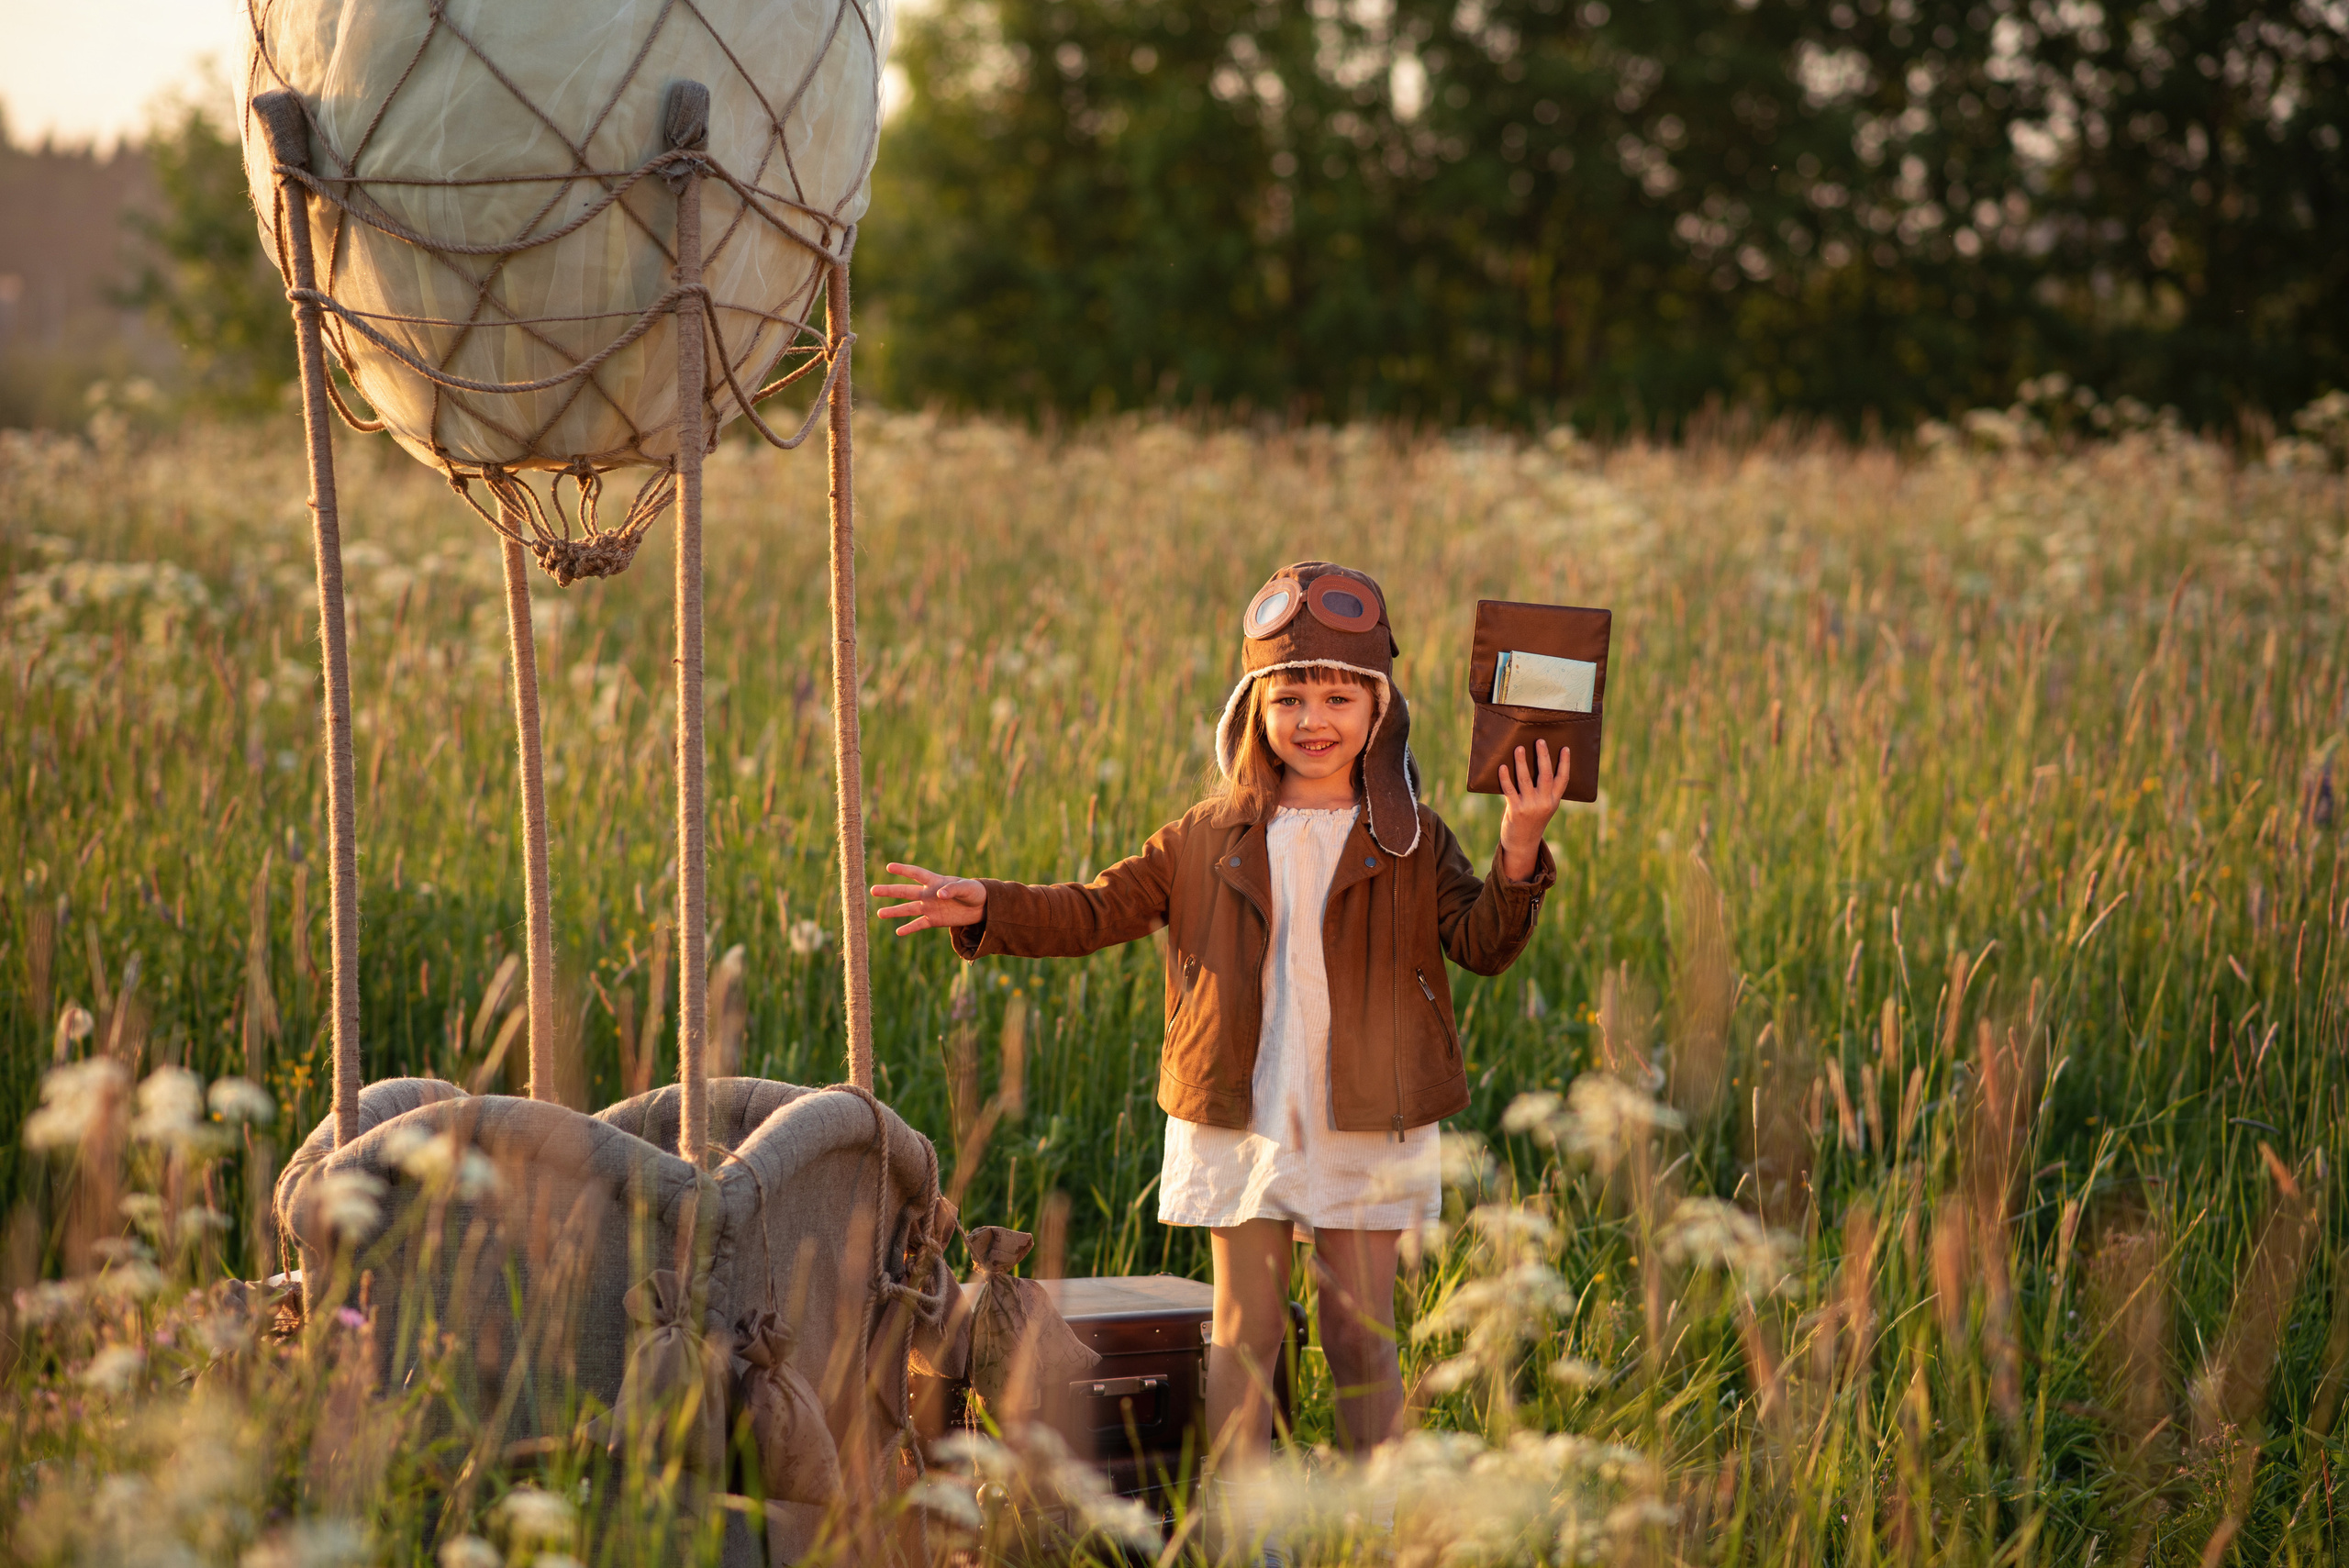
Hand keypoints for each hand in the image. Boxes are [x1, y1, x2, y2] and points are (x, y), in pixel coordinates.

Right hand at [870, 862, 987, 934]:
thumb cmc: (974, 891)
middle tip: (872, 890)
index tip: (889, 867)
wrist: (981, 906)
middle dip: (889, 891)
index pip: (916, 873)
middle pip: (906, 891)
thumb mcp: (967, 887)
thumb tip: (939, 894)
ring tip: (879, 913)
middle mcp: (928, 894)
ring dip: (894, 911)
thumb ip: (953, 888)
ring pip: (908, 909)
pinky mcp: (934, 920)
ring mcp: (929, 907)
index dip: (903, 869)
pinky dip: (909, 928)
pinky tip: (898, 932)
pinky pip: (919, 924)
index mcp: (935, 881)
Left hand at [1496, 740, 1570, 881]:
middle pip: (1546, 775)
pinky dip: (1505, 777)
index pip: (1563, 779)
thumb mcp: (1543, 807)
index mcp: (1554, 801)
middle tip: (1539, 741)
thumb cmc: (1532, 820)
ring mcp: (1529, 806)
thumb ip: (1543, 791)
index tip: (1565, 748)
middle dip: (1543, 756)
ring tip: (1519, 748)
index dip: (1565, 763)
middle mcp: (1544, 803)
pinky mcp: (1515, 810)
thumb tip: (1533, 763)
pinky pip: (1509, 790)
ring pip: (1525, 779)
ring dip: (1521, 762)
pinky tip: (1502, 766)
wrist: (1522, 844)